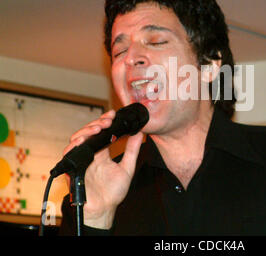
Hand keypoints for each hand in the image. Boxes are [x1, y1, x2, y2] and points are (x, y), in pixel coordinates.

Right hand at [63, 109, 143, 228]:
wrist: (104, 208)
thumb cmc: (114, 191)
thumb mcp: (128, 168)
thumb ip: (132, 151)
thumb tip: (139, 134)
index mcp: (102, 152)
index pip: (100, 131)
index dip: (104, 120)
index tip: (112, 114)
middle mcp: (90, 154)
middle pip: (88, 132)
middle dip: (96, 123)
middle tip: (107, 120)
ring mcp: (81, 160)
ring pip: (77, 139)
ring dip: (86, 131)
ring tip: (97, 128)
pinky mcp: (73, 168)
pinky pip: (69, 155)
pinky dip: (73, 146)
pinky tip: (81, 141)